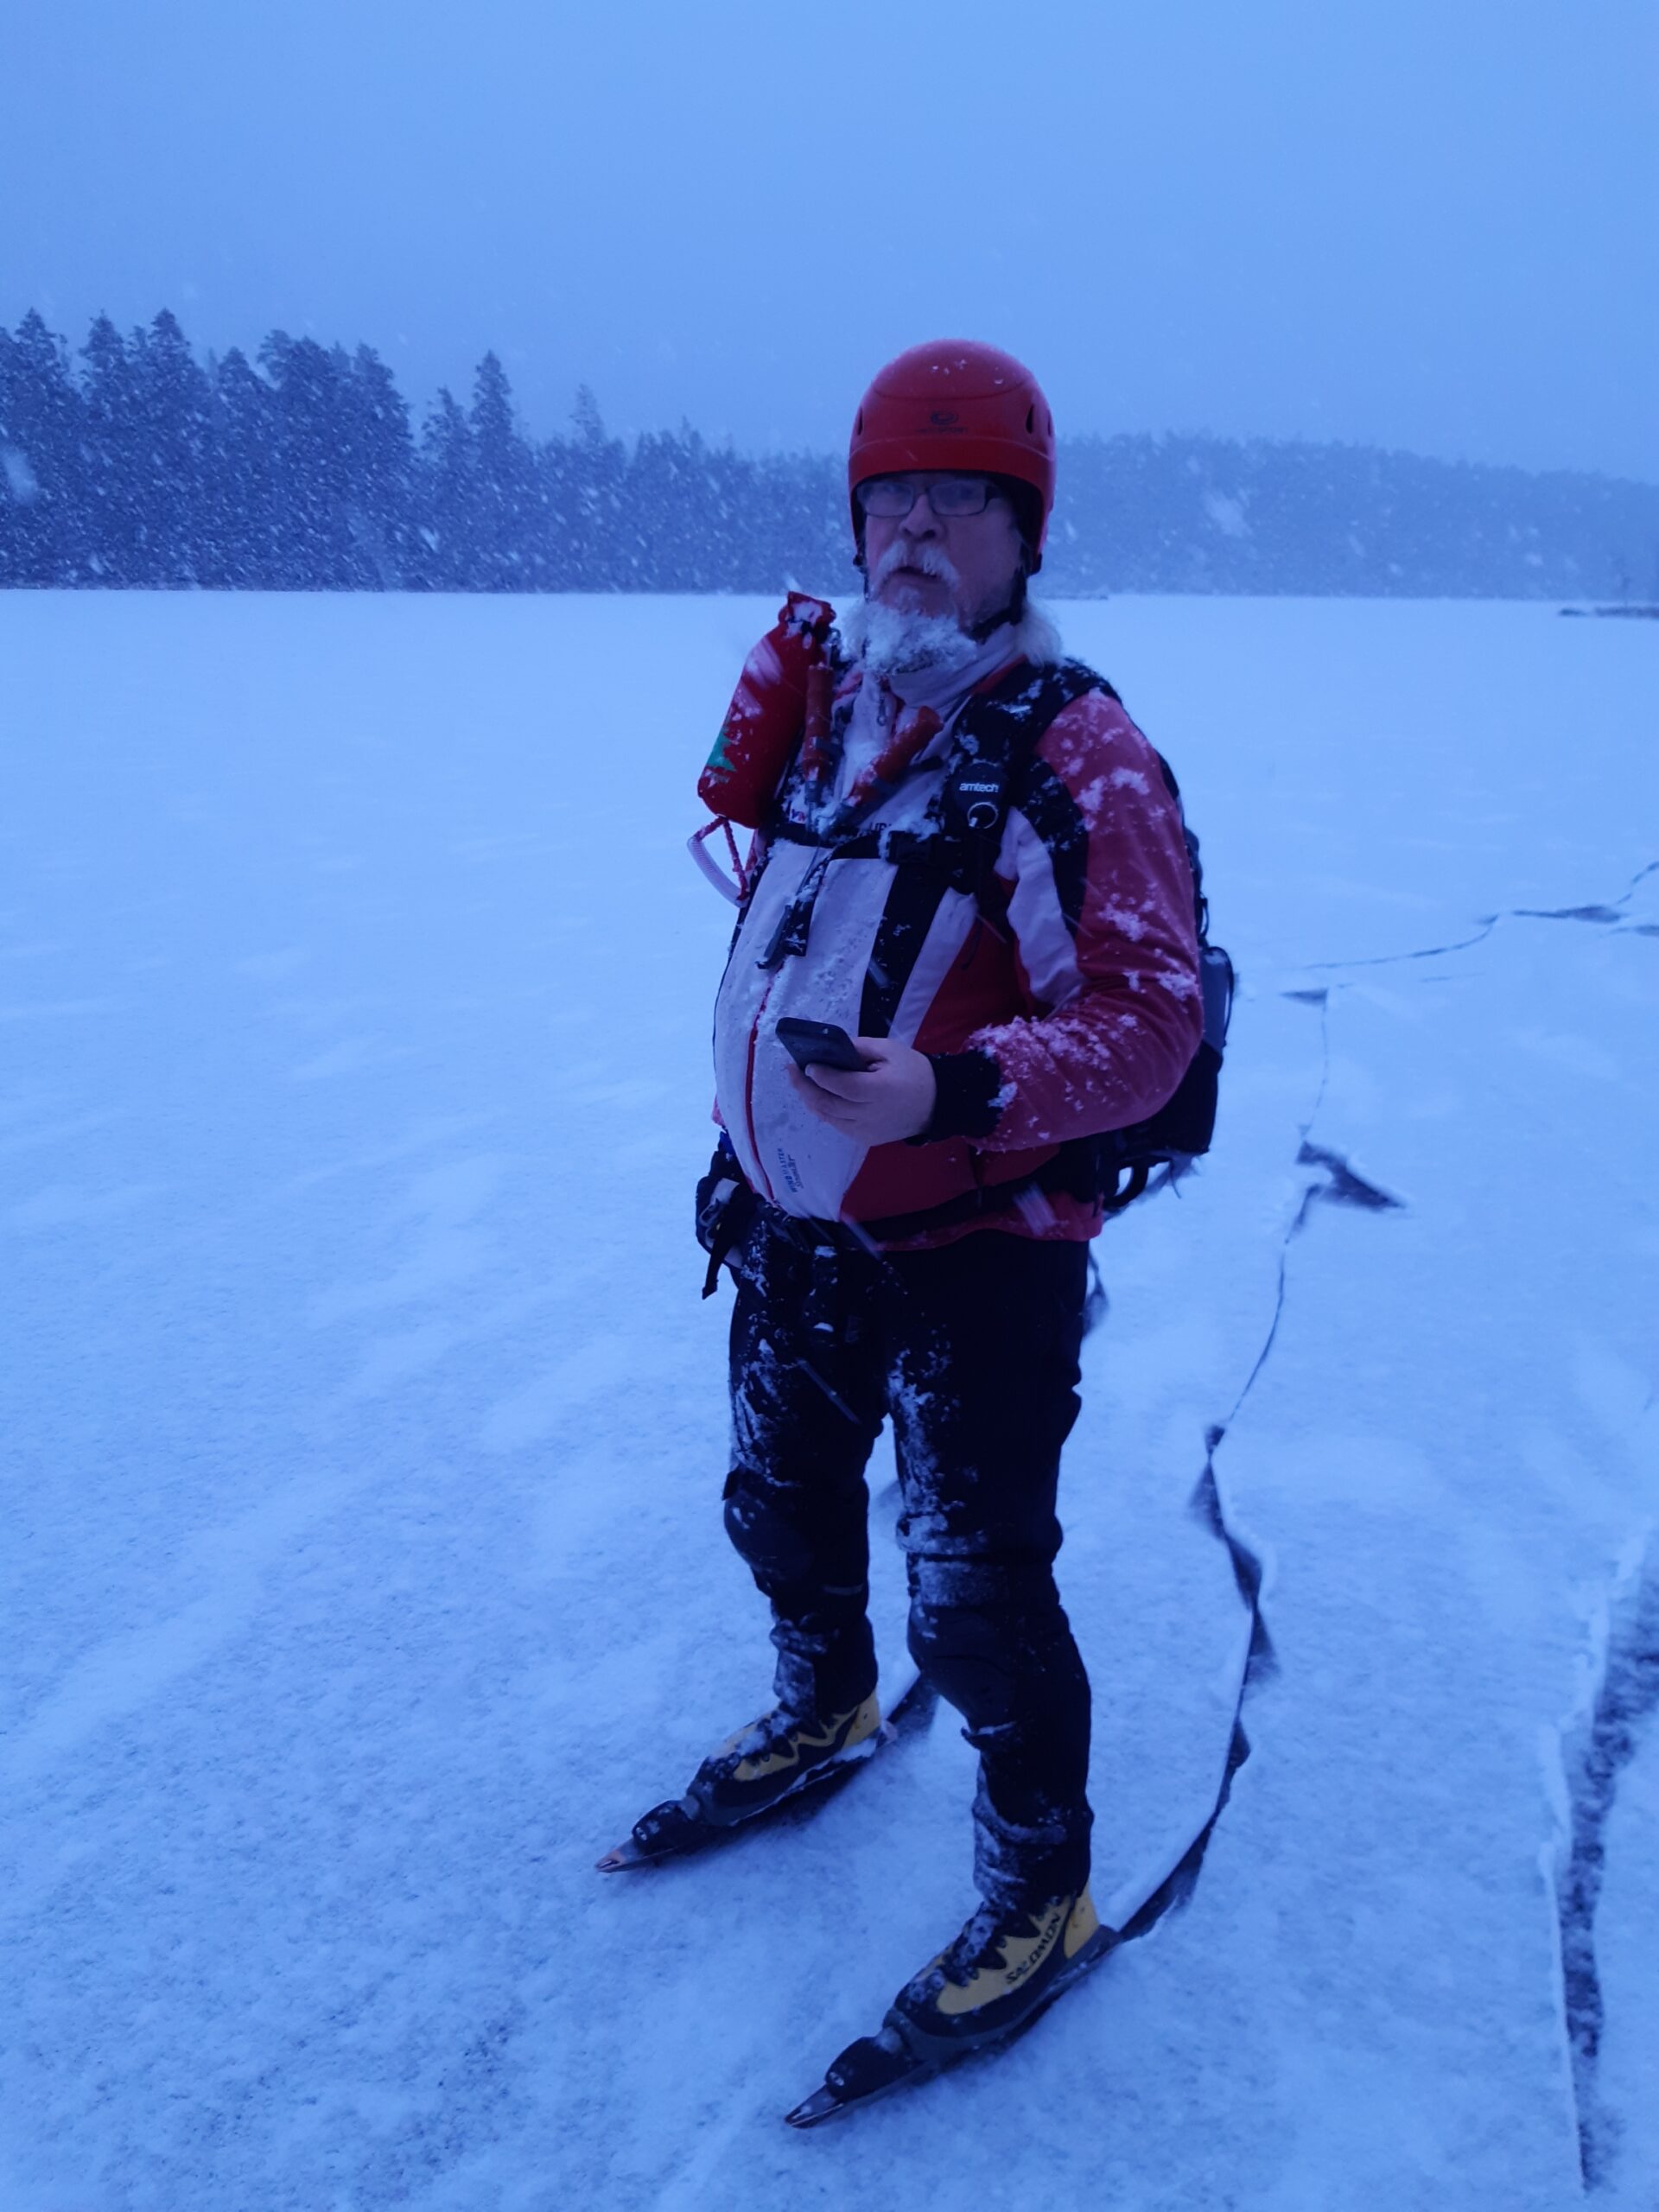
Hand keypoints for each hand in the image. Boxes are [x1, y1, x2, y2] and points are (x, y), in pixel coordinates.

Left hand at [787, 1036, 936, 1143]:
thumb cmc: (913, 1071)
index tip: (805, 1064)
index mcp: (880, 1090)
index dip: (821, 1076)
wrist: (936, 1104)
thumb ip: (859, 1048)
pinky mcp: (865, 1139)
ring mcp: (867, 1131)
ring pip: (829, 1117)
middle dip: (805, 1087)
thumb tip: (830, 1049)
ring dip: (810, 1100)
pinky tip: (817, 1097)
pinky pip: (837, 1125)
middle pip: (828, 1104)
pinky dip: (824, 1111)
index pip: (843, 1086)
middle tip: (791, 1071)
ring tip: (799, 1083)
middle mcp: (871, 1114)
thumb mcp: (890, 1050)